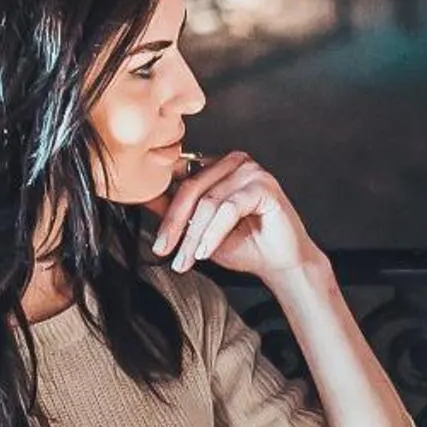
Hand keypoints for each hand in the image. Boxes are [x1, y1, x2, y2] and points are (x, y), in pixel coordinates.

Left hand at [154, 151, 323, 285]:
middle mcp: (235, 162)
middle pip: (192, 189)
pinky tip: (205, 251)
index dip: (165, 208)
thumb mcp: (201, 231)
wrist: (281, 265)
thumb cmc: (246, 246)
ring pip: (209, 201)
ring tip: (186, 259)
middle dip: (174, 224)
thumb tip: (145, 199)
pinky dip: (213, 233)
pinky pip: (228, 209)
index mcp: (219, 166)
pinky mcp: (264, 186)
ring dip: (194, 235)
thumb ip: (177, 213)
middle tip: (164, 251)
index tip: (155, 238)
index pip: (182, 179)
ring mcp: (251, 171)